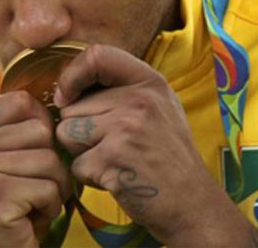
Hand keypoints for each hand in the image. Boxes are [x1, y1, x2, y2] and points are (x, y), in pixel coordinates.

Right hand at [0, 91, 70, 247]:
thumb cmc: (16, 204)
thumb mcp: (14, 158)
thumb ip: (25, 128)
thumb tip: (62, 98)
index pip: (22, 101)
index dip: (41, 127)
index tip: (31, 155)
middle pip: (42, 131)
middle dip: (51, 163)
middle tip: (32, 188)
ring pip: (50, 160)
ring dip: (54, 188)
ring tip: (31, 204)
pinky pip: (49, 188)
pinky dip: (50, 208)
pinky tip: (29, 218)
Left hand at [54, 44, 253, 245]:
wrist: (192, 202)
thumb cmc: (167, 155)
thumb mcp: (157, 107)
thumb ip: (119, 90)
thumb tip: (66, 89)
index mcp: (149, 81)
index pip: (96, 55)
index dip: (73, 75)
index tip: (68, 97)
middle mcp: (138, 98)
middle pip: (72, 106)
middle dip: (80, 130)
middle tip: (113, 146)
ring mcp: (126, 127)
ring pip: (67, 133)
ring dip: (81, 153)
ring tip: (114, 160)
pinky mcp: (113, 157)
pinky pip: (76, 164)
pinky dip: (89, 177)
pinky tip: (116, 178)